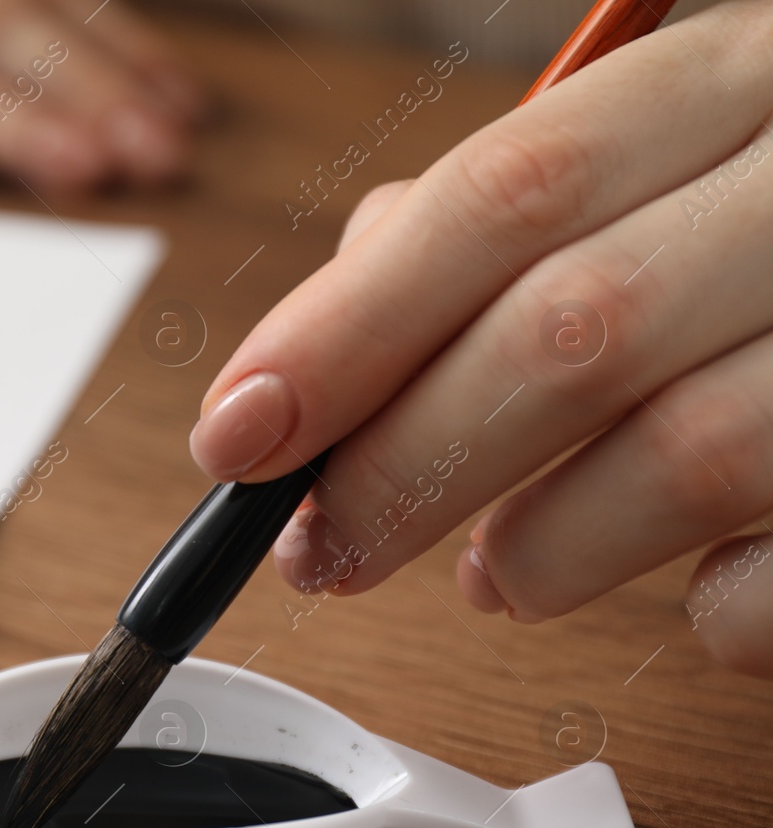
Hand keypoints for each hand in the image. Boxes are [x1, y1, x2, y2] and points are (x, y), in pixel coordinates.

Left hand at [188, 1, 772, 677]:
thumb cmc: (767, 234)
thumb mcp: (657, 164)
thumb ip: (497, 229)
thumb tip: (317, 345)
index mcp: (735, 83)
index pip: (505, 194)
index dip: (346, 329)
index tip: (238, 437)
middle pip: (569, 332)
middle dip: (405, 467)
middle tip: (325, 551)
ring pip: (684, 457)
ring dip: (538, 553)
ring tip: (498, 576)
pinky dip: (700, 614)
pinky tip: (678, 590)